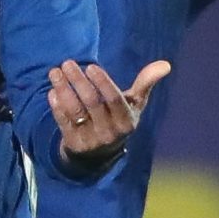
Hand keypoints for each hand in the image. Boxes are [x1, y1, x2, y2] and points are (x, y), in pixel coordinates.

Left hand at [49, 59, 170, 162]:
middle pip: (92, 103)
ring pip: (75, 111)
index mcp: (126, 121)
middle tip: (67, 63)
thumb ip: (146, 84)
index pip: (114, 100)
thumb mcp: (134, 105)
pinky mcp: (73, 143)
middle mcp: (109, 132)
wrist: (99, 154)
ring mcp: (90, 139)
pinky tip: (52, 90)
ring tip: (55, 72)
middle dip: (78, 81)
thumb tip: (165, 65)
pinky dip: (56, 105)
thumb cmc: (118, 119)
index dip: (103, 82)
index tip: (90, 66)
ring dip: (63, 90)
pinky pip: (63, 122)